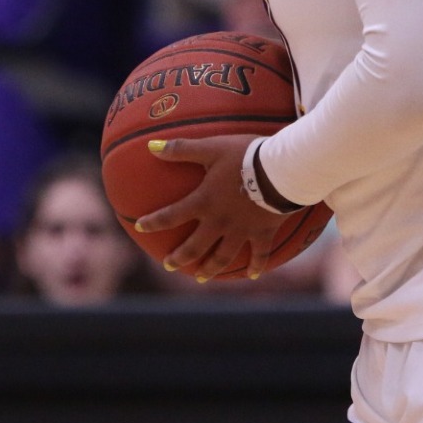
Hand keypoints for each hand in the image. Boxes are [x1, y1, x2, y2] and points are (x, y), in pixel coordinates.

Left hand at [134, 134, 289, 281]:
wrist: (282, 170)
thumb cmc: (245, 156)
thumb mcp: (212, 147)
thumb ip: (182, 149)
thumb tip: (150, 145)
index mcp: (204, 202)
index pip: (171, 215)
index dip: (154, 222)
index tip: (140, 228)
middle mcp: (220, 222)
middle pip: (195, 246)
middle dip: (180, 257)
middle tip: (169, 265)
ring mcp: (242, 231)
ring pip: (223, 256)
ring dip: (210, 268)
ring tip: (202, 277)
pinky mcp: (263, 233)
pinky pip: (260, 254)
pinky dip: (256, 266)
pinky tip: (252, 276)